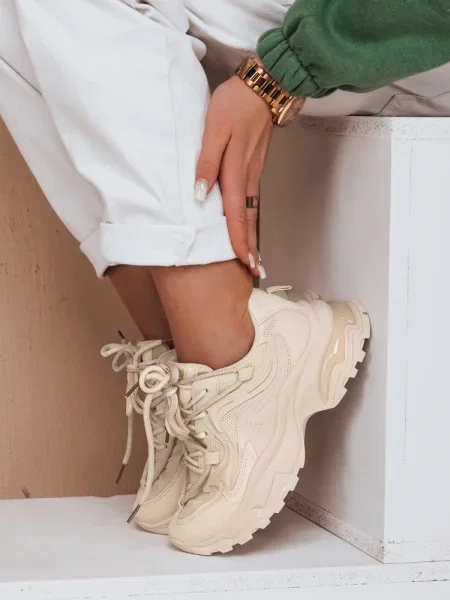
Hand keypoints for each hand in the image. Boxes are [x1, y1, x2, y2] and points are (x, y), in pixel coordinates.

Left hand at [195, 73, 272, 277]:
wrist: (265, 86)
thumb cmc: (235, 104)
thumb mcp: (214, 129)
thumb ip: (206, 162)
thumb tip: (199, 194)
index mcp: (236, 171)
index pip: (236, 214)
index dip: (239, 240)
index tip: (244, 263)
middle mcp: (248, 177)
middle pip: (249, 218)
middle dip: (251, 246)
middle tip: (255, 270)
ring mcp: (254, 172)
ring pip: (252, 210)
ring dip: (252, 234)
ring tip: (253, 255)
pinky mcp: (255, 166)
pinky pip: (252, 198)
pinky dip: (252, 217)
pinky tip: (249, 223)